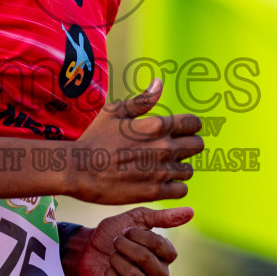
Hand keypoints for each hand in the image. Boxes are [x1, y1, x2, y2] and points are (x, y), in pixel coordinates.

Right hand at [61, 79, 203, 205]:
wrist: (79, 169)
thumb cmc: (94, 138)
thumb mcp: (114, 112)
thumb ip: (141, 100)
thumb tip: (159, 83)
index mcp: (157, 126)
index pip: (193, 123)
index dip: (190, 125)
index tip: (182, 130)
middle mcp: (164, 148)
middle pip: (198, 145)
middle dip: (189, 145)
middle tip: (173, 148)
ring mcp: (161, 171)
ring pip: (190, 170)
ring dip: (180, 167)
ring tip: (164, 166)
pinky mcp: (155, 192)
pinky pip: (182, 190)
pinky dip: (175, 186)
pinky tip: (161, 182)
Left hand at [64, 206, 193, 275]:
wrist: (88, 248)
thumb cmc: (115, 232)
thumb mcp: (137, 218)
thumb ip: (163, 217)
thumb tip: (191, 211)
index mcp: (166, 254)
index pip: (162, 246)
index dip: (140, 236)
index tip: (126, 230)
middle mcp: (161, 273)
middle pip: (147, 261)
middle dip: (125, 247)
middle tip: (116, 243)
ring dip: (117, 261)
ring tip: (112, 256)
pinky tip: (108, 270)